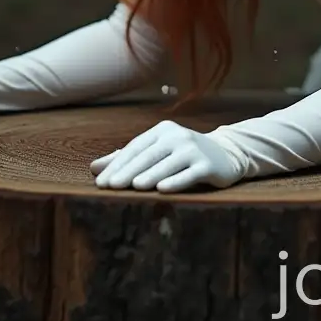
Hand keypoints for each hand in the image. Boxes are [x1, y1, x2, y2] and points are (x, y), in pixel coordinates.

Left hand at [90, 120, 245, 191]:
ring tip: (134, 186)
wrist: (226, 153)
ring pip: (167, 164)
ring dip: (150, 175)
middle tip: (111, 186)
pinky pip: (189, 173)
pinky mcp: (208, 165)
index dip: (117, 165)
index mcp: (162, 131)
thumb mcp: (157, 151)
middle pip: (149, 156)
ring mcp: (194, 149)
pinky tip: (163, 189)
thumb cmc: (183, 154)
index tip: (101, 182)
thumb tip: (94, 168)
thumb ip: (127, 158)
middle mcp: (177, 136)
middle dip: (128, 171)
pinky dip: (176, 181)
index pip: (135, 148)